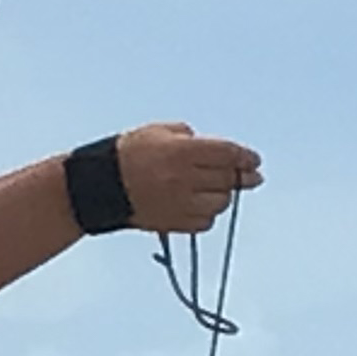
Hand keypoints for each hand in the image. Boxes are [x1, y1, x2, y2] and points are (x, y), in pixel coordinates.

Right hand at [115, 122, 261, 234]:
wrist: (102, 185)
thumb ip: (191, 138)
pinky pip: (205, 222)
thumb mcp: (160, 131)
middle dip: (241, 177)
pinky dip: (208, 214)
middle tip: (249, 177)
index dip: (245, 157)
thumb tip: (215, 151)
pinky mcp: (174, 223)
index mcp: (181, 152)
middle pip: (227, 180)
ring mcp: (180, 204)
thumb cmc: (130, 153)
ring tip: (216, 189)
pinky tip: (200, 204)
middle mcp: (184, 179)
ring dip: (223, 195)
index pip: (226, 155)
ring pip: (220, 203)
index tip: (254, 161)